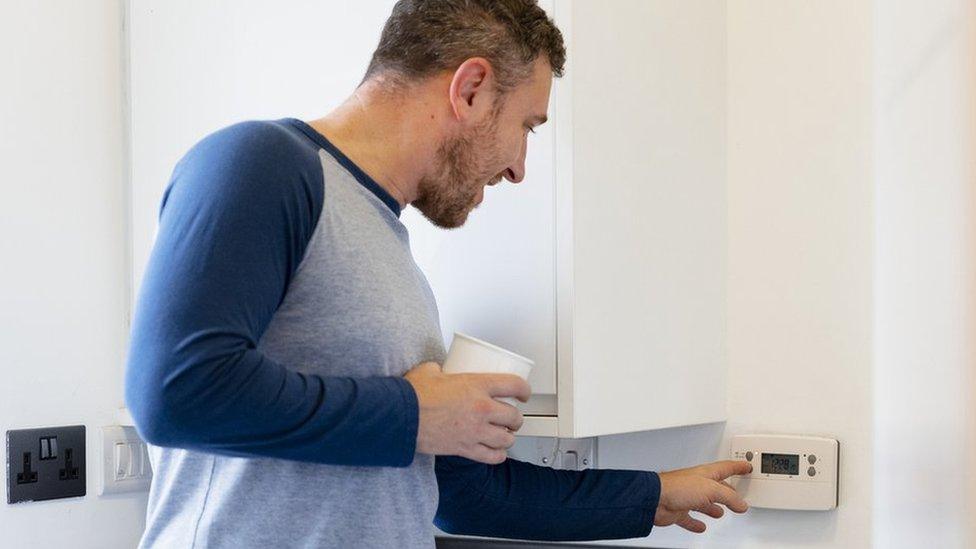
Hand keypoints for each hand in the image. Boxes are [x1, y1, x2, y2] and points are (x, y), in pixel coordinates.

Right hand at [404, 362, 531, 464]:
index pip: (514, 385)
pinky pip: (492, 456)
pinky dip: (498, 455)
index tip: (524, 394)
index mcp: (477, 385)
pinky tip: (496, 451)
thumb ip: (441, 369)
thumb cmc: (413, 395)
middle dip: (516, 418)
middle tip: (512, 418)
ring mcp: (475, 431)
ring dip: (508, 437)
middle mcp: (481, 409)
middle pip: (514, 416)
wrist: (401, 417)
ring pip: (507, 438)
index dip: (525, 390)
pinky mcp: (465, 448)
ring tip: (504, 434)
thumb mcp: (430, 370)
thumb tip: (440, 369)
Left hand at [655, 460, 752, 532]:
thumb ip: (729, 497)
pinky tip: (700, 526)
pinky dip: (695, 523)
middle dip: (727, 490)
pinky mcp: (678, 510)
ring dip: (712, 507)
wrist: (655, 499)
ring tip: (720, 511)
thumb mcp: (712, 490)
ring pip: (703, 502)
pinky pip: (689, 518)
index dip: (738, 467)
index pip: (726, 467)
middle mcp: (696, 484)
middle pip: (716, 486)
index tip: (746, 465)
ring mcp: (686, 497)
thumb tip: (741, 504)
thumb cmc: (677, 487)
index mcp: (705, 474)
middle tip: (736, 493)